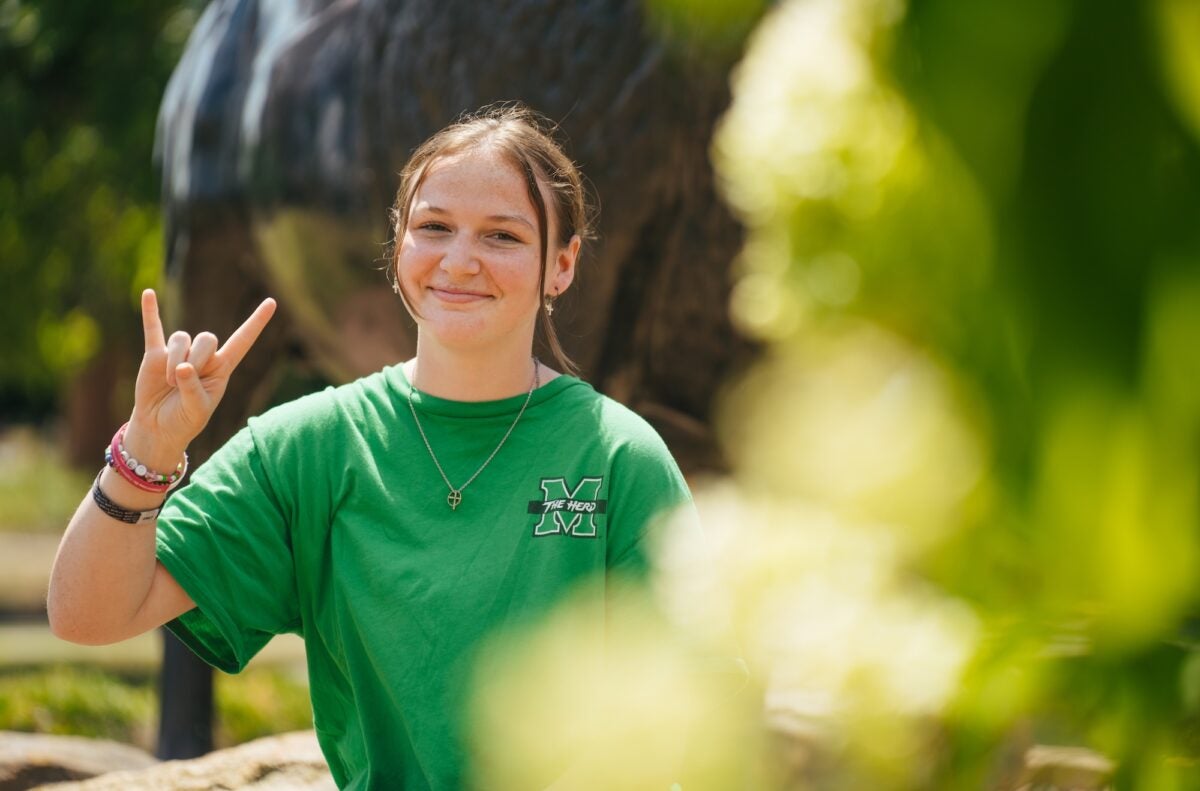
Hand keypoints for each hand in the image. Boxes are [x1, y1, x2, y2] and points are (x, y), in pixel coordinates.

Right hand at [125, 289, 275, 466]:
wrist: (159, 427)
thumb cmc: (185, 420)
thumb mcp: (197, 410)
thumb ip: (193, 389)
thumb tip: (182, 366)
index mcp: (222, 368)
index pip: (243, 340)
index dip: (256, 322)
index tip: (272, 302)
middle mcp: (203, 357)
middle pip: (207, 338)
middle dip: (197, 358)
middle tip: (182, 379)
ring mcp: (178, 353)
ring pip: (181, 339)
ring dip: (174, 359)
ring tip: (168, 382)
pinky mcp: (154, 355)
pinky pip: (153, 329)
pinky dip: (150, 312)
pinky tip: (148, 294)